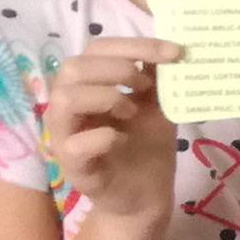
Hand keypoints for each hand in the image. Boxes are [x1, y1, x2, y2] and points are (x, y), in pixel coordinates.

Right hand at [39, 36, 182, 227]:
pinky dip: (103, 136)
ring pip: (65, 99)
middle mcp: (68, 107)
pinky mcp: (73, 167)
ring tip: (131, 111)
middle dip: (116, 68)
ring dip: (106, 97)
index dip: (134, 45)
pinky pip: (75, 144)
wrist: (147, 194)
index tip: (175, 52)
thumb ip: (155, 77)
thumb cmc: (146, 144)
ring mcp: (65, 136)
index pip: (96, 49)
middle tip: (145, 85)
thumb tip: (169, 44)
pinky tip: (122, 139)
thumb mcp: (157, 104)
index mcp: (88, 86)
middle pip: (73, 67)